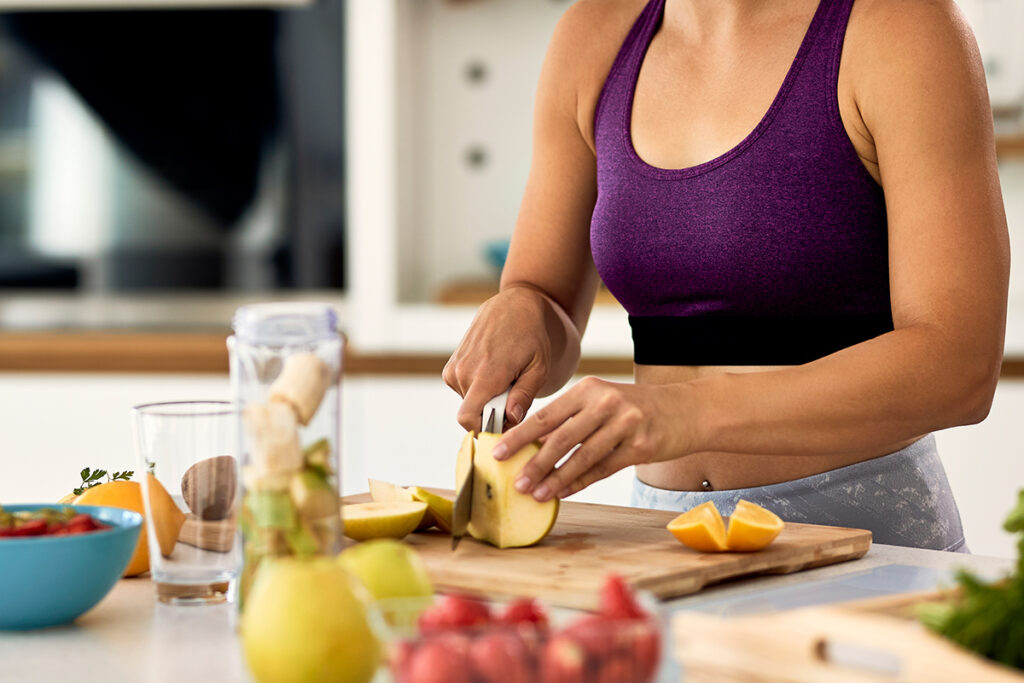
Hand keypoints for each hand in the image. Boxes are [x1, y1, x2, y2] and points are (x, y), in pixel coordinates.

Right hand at [443, 287, 556, 431]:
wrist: (513, 306)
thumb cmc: (532, 337)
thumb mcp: (539, 367)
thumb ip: (524, 395)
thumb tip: (511, 419)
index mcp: (486, 374)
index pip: (468, 418)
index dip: (486, 429)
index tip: (505, 424)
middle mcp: (464, 371)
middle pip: (473, 414)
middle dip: (492, 413)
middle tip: (514, 395)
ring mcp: (454, 368)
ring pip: (468, 403)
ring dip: (486, 400)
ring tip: (505, 379)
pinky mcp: (451, 366)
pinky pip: (463, 392)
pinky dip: (478, 389)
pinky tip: (493, 372)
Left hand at [492, 377, 689, 500]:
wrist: (687, 410)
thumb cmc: (636, 408)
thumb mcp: (602, 402)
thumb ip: (570, 420)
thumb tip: (531, 445)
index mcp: (589, 389)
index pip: (547, 414)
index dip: (520, 435)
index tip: (498, 451)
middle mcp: (605, 403)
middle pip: (561, 437)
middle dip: (534, 462)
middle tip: (514, 482)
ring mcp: (625, 424)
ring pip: (581, 457)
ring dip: (556, 479)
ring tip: (536, 494)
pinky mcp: (641, 446)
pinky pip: (603, 469)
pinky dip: (580, 482)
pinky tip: (564, 493)